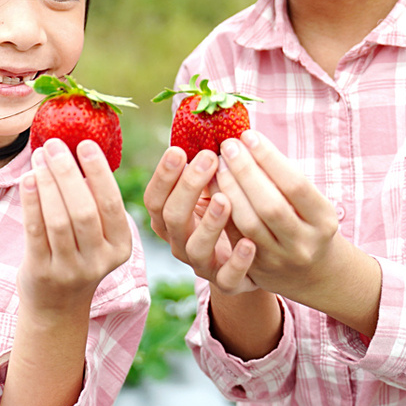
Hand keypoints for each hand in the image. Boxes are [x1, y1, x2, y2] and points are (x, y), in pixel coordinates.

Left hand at [18, 138, 133, 314]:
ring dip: (47, 183)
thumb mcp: (96, 236)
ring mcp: (70, 270)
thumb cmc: (77, 255)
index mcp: (120, 246)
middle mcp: (99, 261)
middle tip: (54, 145)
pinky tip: (27, 179)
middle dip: (67, 173)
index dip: (99, 172)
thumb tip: (74, 151)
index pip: (111, 203)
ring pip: (59, 220)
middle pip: (84, 210)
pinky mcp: (42, 273)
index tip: (85, 143)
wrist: (57, 305)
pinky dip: (31, 202)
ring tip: (38, 158)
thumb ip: (92, 201)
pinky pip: (36, 232)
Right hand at [142, 145, 259, 293]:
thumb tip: (204, 123)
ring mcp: (202, 264)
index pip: (154, 198)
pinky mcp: (227, 282)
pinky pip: (228, 278)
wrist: (250, 256)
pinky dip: (238, 261)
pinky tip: (250, 242)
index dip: (164, 176)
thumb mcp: (211, 187)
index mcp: (169, 218)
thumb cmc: (226, 210)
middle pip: (172, 218)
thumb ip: (203, 165)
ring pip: (195, 248)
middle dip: (188, 187)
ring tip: (226, 199)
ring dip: (210, 223)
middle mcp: (179, 242)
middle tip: (209, 159)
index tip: (179, 150)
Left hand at [214, 130, 380, 333]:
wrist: (313, 273)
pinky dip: (221, 210)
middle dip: (246, 171)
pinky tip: (214, 186)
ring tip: (219, 163)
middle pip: (270, 205)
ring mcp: (279, 260)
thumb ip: (284, 176)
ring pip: (248, 223)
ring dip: (229, 188)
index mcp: (323, 221)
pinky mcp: (256, 271)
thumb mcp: (311, 202)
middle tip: (228, 146)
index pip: (295, 185)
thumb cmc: (308, 222)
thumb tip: (249, 141)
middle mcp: (303, 244)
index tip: (249, 135)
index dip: (269, 158)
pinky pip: (233, 238)